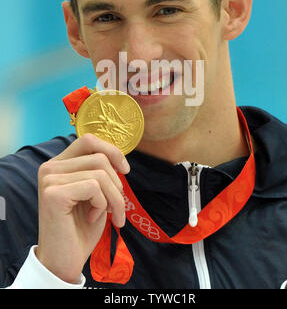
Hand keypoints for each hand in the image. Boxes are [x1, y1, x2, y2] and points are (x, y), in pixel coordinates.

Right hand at [36, 133, 129, 283]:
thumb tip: (119, 158)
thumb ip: (100, 171)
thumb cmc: (82, 227)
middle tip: (117, 207)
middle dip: (117, 184)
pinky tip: (92, 218)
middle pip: (99, 157)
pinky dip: (102, 204)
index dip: (112, 151)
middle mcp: (50, 167)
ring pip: (100, 173)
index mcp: (59, 164)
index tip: (125, 170)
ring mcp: (49, 179)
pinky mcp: (53, 193)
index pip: (88, 140)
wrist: (65, 260)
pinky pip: (94, 187)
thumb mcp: (95, 193)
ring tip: (108, 215)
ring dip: (114, 198)